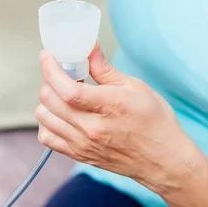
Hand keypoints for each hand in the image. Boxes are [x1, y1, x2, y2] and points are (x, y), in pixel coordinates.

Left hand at [35, 44, 199, 188]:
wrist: (163, 160)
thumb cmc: (155, 122)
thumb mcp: (135, 87)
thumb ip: (105, 68)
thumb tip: (89, 47)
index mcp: (110, 106)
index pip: (68, 90)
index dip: (51, 70)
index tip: (47, 56)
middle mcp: (92, 128)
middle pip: (51, 101)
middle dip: (49, 80)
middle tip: (61, 73)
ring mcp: (83, 144)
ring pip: (44, 118)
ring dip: (47, 100)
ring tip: (62, 94)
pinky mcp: (80, 155)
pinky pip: (47, 138)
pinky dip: (47, 122)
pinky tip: (61, 114)